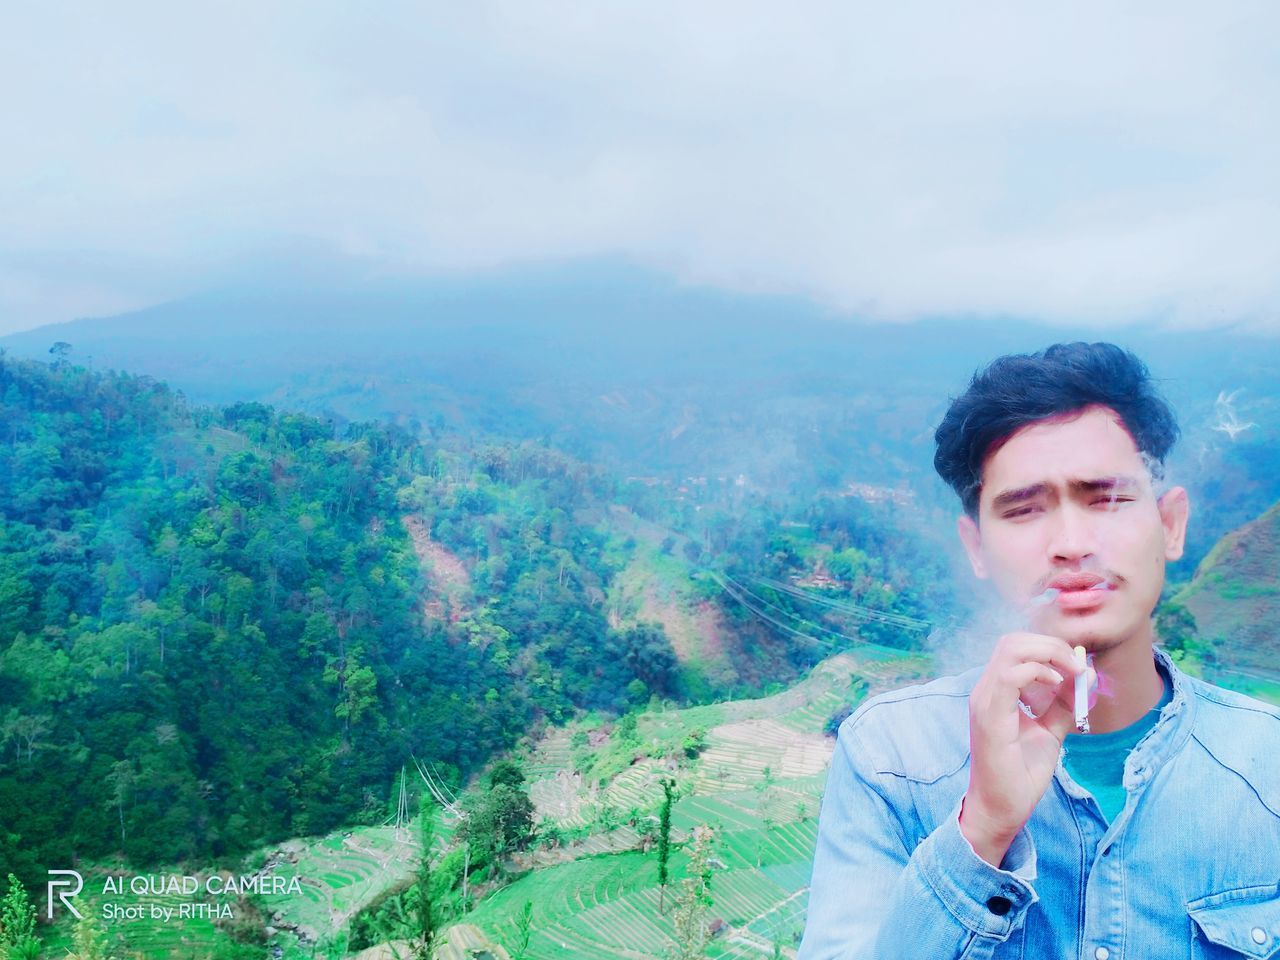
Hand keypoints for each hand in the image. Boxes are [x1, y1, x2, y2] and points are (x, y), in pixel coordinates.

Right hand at [959, 631, 1089, 865]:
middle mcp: (986, 690)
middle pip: (1013, 641)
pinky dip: (1039, 672)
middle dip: (1052, 645)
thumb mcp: (1049, 731)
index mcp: (996, 691)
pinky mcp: (990, 716)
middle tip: (1078, 666)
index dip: (1051, 647)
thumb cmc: (1021, 773)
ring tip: (1072, 673)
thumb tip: (1085, 676)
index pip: (1017, 647)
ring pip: (1011, 649)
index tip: (1080, 666)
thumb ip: (1062, 705)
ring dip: (1049, 653)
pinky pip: (1011, 676)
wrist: (1002, 808)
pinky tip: (1057, 685)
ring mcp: (984, 700)